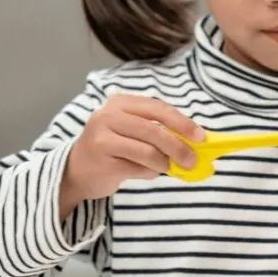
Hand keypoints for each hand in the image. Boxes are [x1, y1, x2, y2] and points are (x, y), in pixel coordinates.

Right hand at [59, 94, 202, 216]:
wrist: (76, 170)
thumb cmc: (112, 148)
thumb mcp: (131, 130)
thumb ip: (158, 131)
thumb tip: (193, 143)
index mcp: (120, 102)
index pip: (157, 108)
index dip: (182, 122)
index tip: (201, 137)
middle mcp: (108, 116)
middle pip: (153, 129)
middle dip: (178, 146)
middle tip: (193, 160)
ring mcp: (102, 138)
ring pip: (147, 151)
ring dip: (165, 163)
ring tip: (169, 169)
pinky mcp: (102, 162)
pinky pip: (137, 168)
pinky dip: (149, 173)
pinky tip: (148, 173)